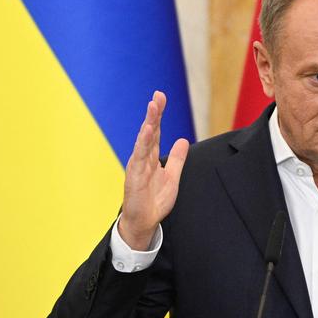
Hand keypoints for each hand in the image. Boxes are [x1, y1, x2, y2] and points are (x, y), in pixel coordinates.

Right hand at [118, 91, 188, 249]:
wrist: (144, 222)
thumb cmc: (154, 200)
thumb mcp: (172, 176)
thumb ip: (177, 159)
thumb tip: (183, 140)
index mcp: (151, 157)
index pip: (156, 132)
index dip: (159, 114)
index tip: (161, 97)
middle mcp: (143, 158)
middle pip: (149, 131)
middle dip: (154, 113)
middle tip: (158, 95)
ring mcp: (137, 166)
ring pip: (144, 140)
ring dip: (149, 123)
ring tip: (153, 107)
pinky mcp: (135, 176)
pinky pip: (139, 156)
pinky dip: (143, 143)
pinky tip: (148, 130)